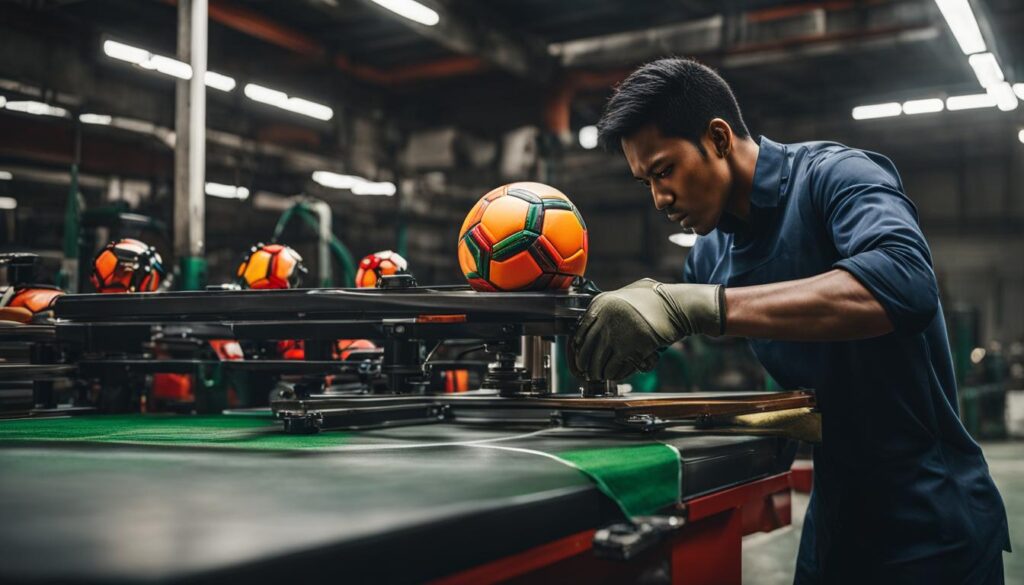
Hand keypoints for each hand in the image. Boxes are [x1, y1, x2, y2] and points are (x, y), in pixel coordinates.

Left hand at [569, 279, 723, 380]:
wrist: (678, 306)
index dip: (578, 347)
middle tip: (586, 370)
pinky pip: (613, 368)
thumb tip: (594, 319)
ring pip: (597, 361)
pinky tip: (613, 375)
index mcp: (601, 303)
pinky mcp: (629, 348)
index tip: (579, 354)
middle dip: (585, 363)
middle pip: (586, 348)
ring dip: (597, 372)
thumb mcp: (627, 292)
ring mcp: (616, 333)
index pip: (580, 331)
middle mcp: (604, 317)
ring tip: (599, 375)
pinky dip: (612, 374)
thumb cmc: (655, 300)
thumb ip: (610, 304)